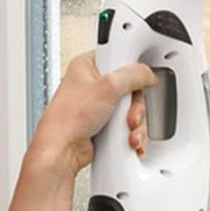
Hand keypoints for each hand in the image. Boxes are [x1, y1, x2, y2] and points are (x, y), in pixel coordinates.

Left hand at [25, 50, 155, 177]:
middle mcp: (92, 85)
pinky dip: (130, 133)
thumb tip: (148, 74)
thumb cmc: (68, 120)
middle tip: (128, 114)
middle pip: (130, 88)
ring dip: (135, 123)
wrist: (62, 151)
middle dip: (134, 106)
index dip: (131, 72)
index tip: (135, 82)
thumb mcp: (108, 87)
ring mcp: (98, 106)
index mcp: (87, 66)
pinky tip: (128, 139)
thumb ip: (133, 75)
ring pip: (130, 109)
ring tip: (127, 130)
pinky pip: (125, 125)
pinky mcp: (103, 124)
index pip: (119, 59)